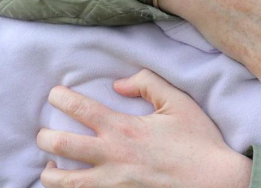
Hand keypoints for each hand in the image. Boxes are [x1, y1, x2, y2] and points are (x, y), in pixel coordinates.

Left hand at [38, 70, 250, 187]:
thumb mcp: (178, 102)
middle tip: (44, 133)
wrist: (215, 182)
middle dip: (44, 137)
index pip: (79, 109)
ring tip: (49, 166)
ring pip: (64, 182)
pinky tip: (73, 185)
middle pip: (59, 146)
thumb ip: (147, 83)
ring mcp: (113, 183)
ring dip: (49, 173)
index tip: (55, 94)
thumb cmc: (199, 141)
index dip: (61, 98)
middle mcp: (112, 157)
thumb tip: (118, 84)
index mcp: (124, 129)